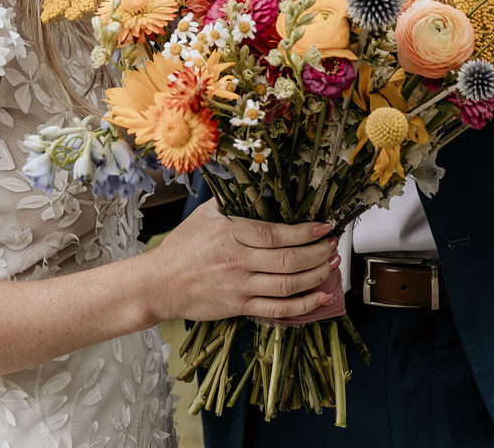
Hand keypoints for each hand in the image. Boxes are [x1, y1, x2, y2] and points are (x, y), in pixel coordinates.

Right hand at [144, 201, 342, 323]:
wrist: (159, 284)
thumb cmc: (182, 247)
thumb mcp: (204, 215)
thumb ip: (231, 200)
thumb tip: (257, 183)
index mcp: (230, 234)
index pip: (277, 234)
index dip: (306, 232)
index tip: (324, 226)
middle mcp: (237, 261)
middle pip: (289, 260)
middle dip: (318, 253)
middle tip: (333, 245)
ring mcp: (239, 287)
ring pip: (288, 285)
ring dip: (316, 276)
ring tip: (331, 266)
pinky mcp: (239, 307)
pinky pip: (278, 310)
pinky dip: (303, 306)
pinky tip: (320, 299)